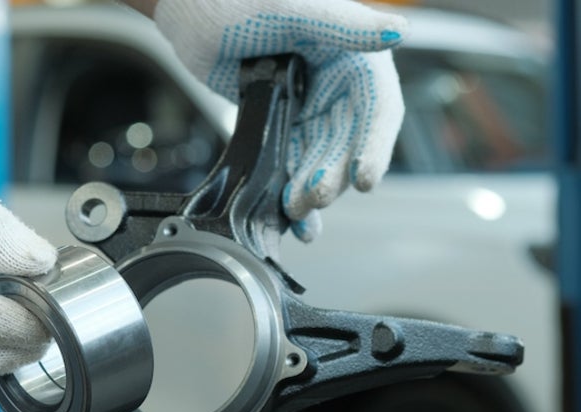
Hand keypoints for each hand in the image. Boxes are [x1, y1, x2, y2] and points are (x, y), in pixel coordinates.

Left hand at [153, 0, 406, 240]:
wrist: (187, 11)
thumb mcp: (290, 9)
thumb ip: (344, 24)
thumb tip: (397, 32)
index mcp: (353, 54)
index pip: (378, 108)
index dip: (374, 146)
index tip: (364, 179)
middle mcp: (336, 84)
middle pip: (348, 145)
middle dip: (332, 176)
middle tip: (311, 196)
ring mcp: (307, 106)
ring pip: (320, 161)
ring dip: (312, 190)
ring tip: (295, 211)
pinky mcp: (279, 123)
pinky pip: (292, 163)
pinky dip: (292, 190)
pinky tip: (291, 218)